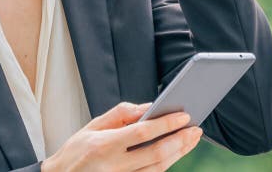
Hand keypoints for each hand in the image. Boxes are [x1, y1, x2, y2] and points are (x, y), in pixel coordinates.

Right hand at [41, 101, 201, 171]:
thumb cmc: (75, 152)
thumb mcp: (92, 126)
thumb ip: (120, 114)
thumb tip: (147, 107)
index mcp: (104, 146)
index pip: (143, 133)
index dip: (167, 124)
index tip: (184, 116)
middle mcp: (114, 166)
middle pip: (156, 154)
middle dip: (180, 141)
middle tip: (196, 129)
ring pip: (158, 169)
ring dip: (178, 154)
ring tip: (191, 140)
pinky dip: (166, 165)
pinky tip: (175, 153)